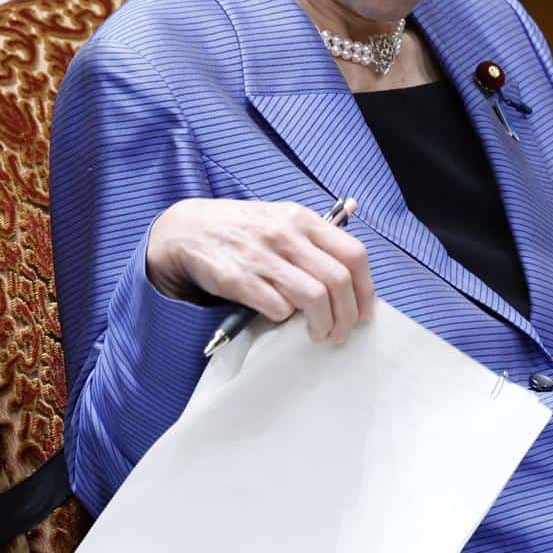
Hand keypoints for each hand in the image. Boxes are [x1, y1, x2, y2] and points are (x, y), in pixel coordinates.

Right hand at [146, 198, 374, 341]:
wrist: (187, 230)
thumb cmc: (243, 230)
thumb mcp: (282, 218)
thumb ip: (317, 237)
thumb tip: (356, 265)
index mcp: (303, 219)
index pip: (353, 254)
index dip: (366, 289)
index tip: (365, 312)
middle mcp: (285, 235)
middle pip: (337, 281)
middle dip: (347, 315)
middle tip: (342, 332)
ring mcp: (261, 256)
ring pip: (313, 297)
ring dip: (322, 324)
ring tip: (319, 334)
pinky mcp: (237, 278)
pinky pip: (276, 308)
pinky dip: (284, 318)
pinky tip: (280, 317)